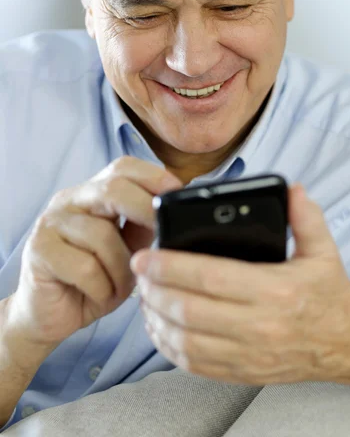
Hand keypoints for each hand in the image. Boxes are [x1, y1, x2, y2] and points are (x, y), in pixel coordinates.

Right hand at [6, 157, 181, 348]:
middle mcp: (68, 201)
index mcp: (92, 194)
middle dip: (145, 209)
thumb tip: (173, 211)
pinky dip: (102, 287)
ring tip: (121, 286)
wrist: (48, 315)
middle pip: (112, 188)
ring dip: (122, 269)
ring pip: (102, 235)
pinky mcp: (38, 252)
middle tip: (163, 233)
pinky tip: (99, 294)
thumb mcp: (127, 252)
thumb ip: (143, 228)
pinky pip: (85, 267)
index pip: (123, 167)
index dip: (153, 176)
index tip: (177, 193)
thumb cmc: (92, 281)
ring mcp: (50, 224)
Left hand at [131, 184, 349, 384]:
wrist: (345, 342)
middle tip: (137, 271)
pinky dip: (168, 346)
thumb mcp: (324, 250)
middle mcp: (261, 326)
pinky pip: (195, 364)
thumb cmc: (328, 293)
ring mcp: (250, 354)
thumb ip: (306, 217)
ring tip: (143, 295)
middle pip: (190, 310)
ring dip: (156, 318)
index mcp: (277, 290)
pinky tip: (158, 326)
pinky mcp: (242, 372)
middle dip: (154, 289)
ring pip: (186, 340)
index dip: (172, 266)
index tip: (145, 255)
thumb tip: (292, 189)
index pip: (212, 278)